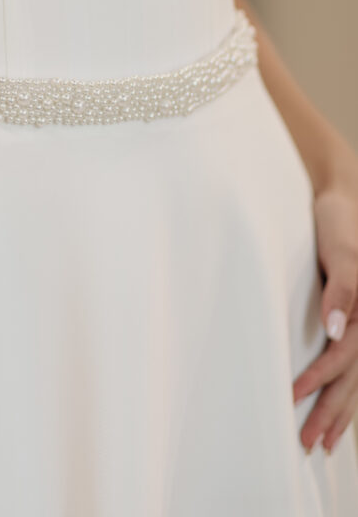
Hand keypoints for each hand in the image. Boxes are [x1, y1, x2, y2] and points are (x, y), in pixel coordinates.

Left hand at [292, 133, 357, 453]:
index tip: (292, 399)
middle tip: (308, 444)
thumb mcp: (340, 249)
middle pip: (354, 378)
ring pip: (357, 378)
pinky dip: (346, 392)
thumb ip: (341, 287)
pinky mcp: (354, 318)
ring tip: (323, 444)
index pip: (344, 356)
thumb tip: (335, 330)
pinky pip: (354, 364)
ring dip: (340, 412)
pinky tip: (334, 411)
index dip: (320, 380)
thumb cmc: (338, 223)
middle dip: (332, 412)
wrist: (340, 198)